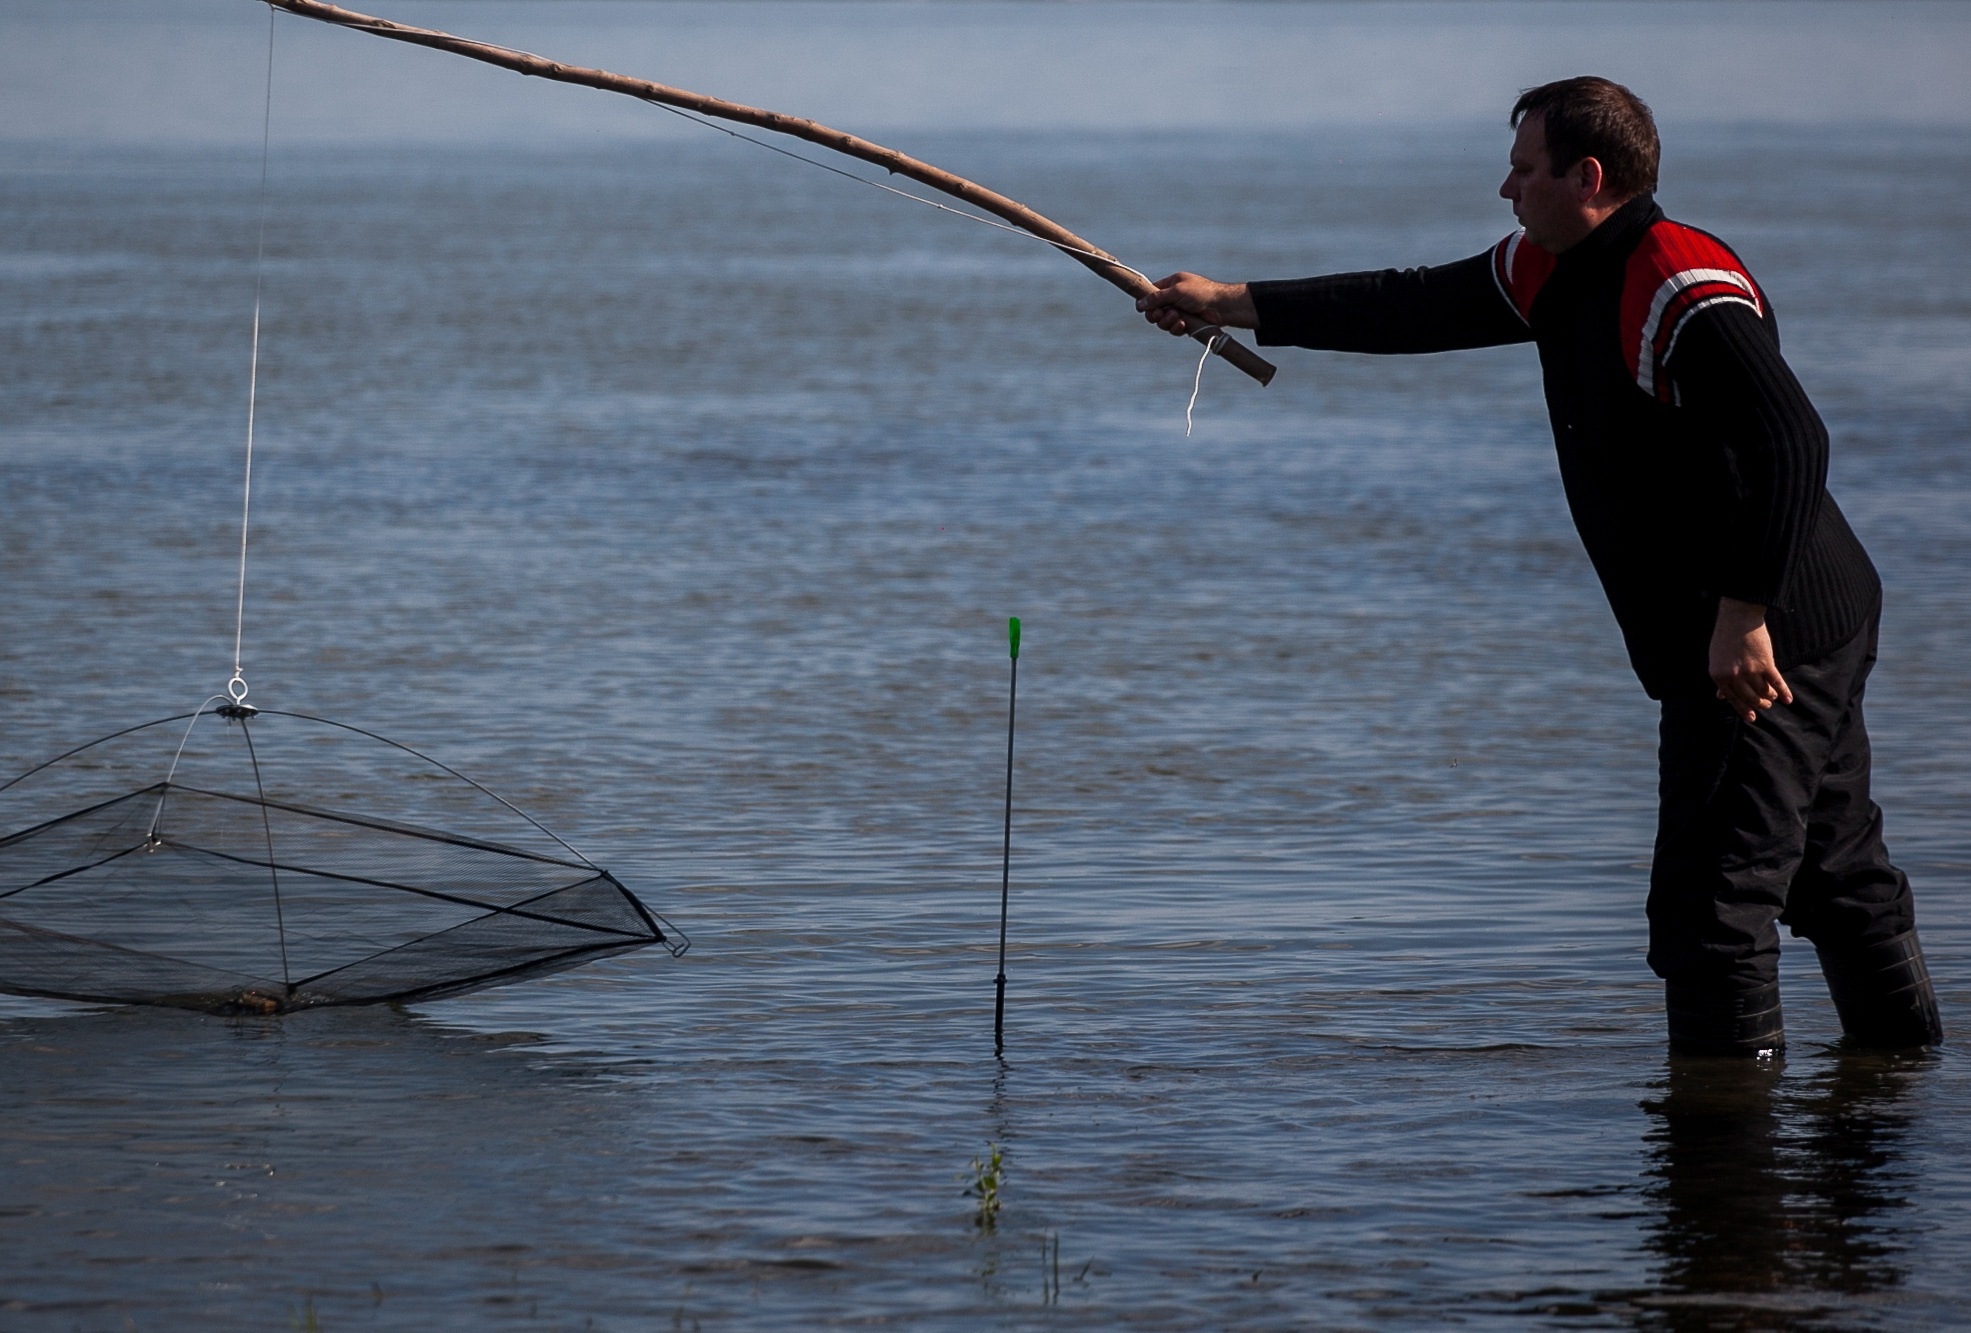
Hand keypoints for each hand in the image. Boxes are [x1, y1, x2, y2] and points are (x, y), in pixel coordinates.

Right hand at [1135, 273, 1257, 336]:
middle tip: (1161, 314)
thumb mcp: (1176, 291)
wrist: (1222, 306)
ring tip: (1177, 318)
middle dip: (1156, 315)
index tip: (1143, 309)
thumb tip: (1139, 303)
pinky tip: (1183, 325)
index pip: (1151, 293)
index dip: (1146, 302)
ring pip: (1163, 322)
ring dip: (1167, 322)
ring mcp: (1179, 311)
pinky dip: (1176, 328)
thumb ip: (1157, 298)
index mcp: (1171, 285)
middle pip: (1154, 310)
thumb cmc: (1201, 293)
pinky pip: (1173, 329)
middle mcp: (1173, 298)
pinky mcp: (1186, 323)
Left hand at [1709, 597, 1792, 722]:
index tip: (1752, 717)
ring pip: (1763, 692)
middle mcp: (1734, 676)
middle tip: (1765, 705)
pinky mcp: (1766, 664)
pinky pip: (1776, 683)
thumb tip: (1721, 697)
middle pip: (1750, 698)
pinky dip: (1783, 692)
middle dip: (1759, 704)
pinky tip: (1788, 699)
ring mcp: (1750, 671)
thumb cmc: (1726, 638)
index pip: (1732, 698)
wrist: (1738, 617)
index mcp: (1718, 676)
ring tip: (1772, 697)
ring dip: (1770, 696)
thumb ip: (1721, 679)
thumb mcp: (1717, 659)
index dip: (1743, 709)